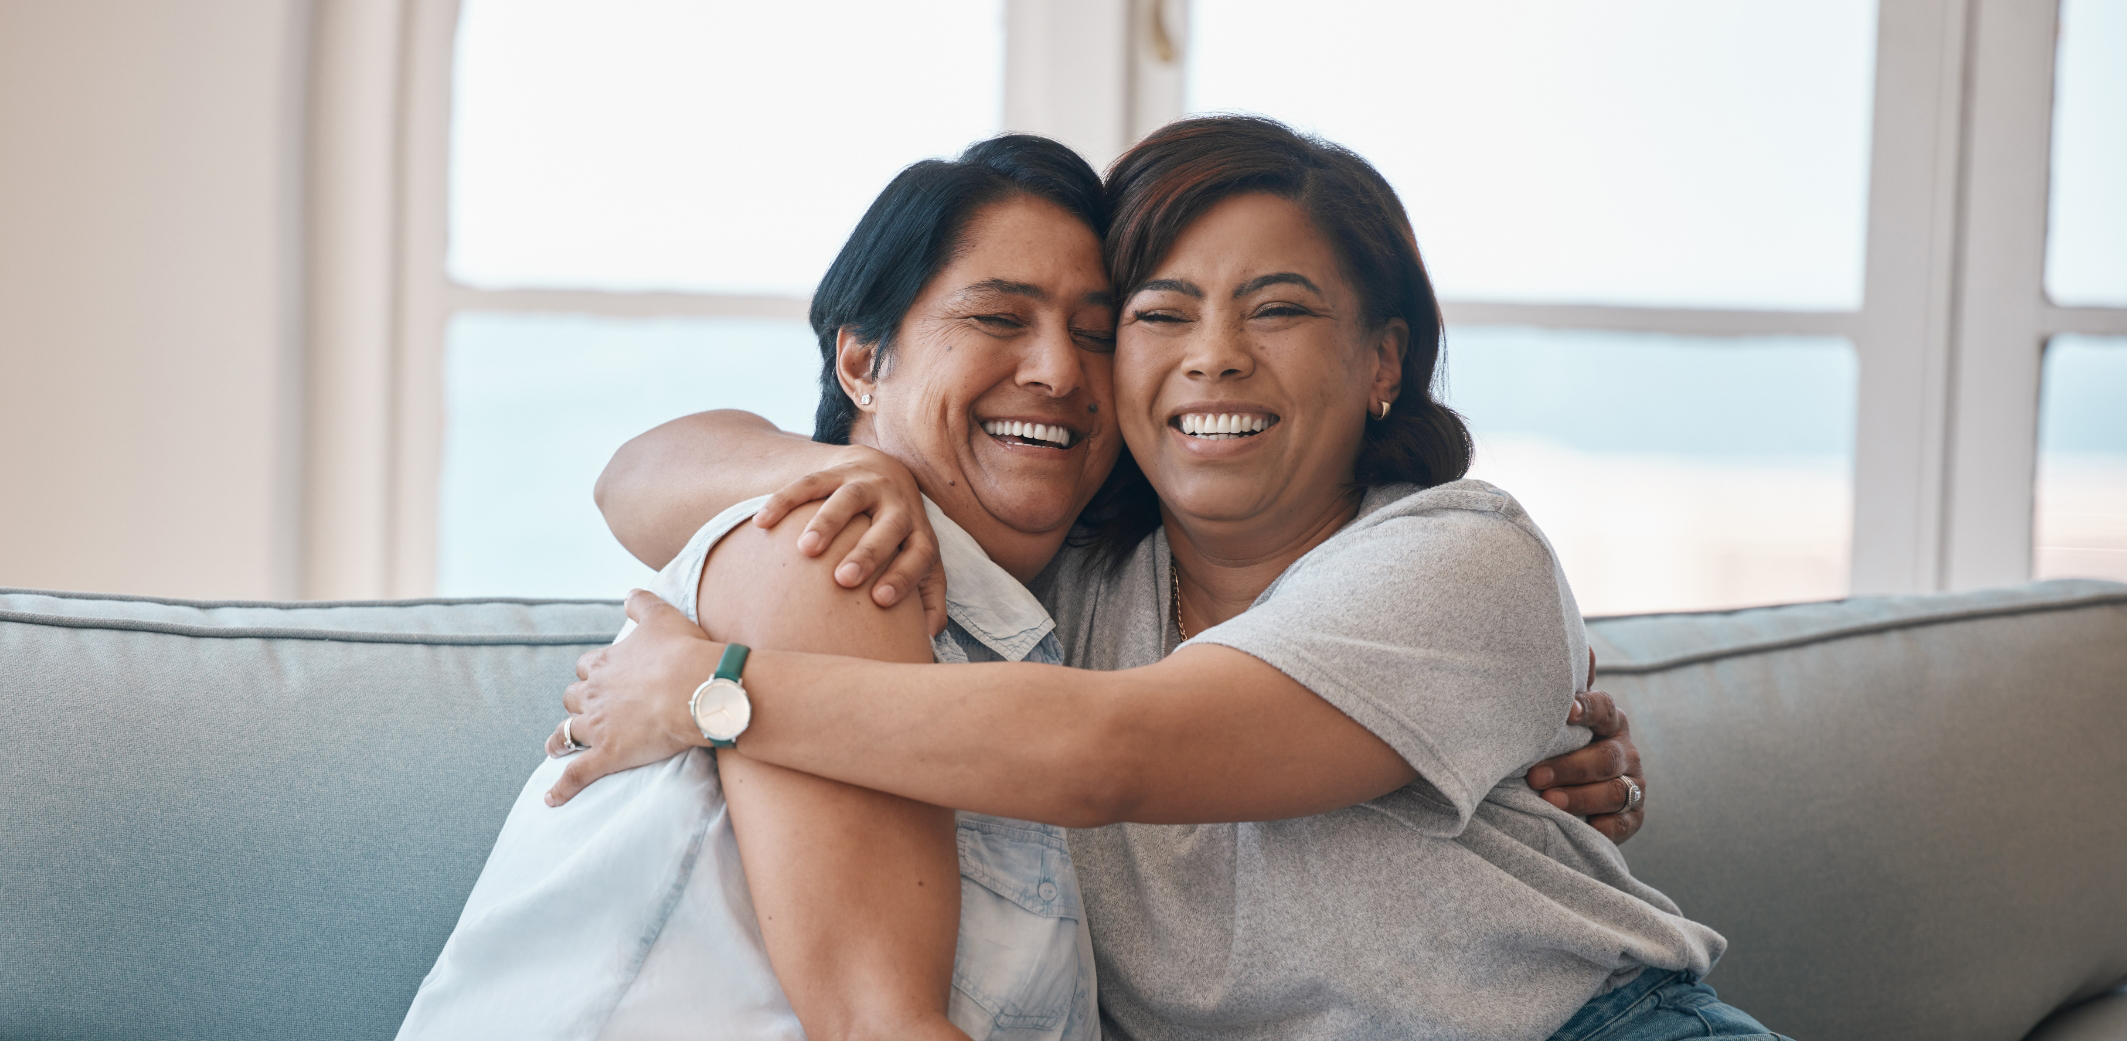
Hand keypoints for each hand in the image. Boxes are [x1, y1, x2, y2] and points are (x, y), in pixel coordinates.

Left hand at [546, 590, 724, 806]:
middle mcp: (594, 694)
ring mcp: (598, 726)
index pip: (588, 666)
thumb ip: (642, 603)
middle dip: (578, 703)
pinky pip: (576, 775)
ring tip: (556, 747)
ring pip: (566, 734)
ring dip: (560, 740)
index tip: (602, 676)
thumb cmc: (684, 652)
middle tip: (587, 710)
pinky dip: (562, 788)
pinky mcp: (607, 755)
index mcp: (605, 664)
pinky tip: (552, 799)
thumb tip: (630, 594)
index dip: (594, 672)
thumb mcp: (662, 616)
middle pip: (573, 698)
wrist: (697, 688)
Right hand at [753, 444, 946, 635]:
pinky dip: (784, 501)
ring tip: (806, 550)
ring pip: (848, 498)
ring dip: (828, 522)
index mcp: (918, 530)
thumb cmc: (900, 533)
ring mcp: (866, 483)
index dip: (903, 576)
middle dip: (867, 552)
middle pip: (888, 526)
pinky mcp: (836, 470)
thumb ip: (929, 598)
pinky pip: (809, 483)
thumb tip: (928, 638)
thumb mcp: (920, 559)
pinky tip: (762, 523)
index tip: (880, 600)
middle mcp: (897, 504)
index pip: (920, 554)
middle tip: (843, 579)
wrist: (885, 470)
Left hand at [1525, 689, 1645, 843]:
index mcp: (1609, 721)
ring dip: (1581, 796)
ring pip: (1614, 791)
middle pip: (1605, 757)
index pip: (1604, 709)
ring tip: (1548, 799)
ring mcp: (1633, 783)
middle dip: (1569, 767)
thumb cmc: (1561, 743)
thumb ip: (1566, 687)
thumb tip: (1581, 645)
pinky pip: (1625, 824)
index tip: (1565, 710)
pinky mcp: (1634, 816)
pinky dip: (1606, 826)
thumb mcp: (1560, 717)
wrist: (1574, 788)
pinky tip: (1587, 827)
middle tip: (1533, 775)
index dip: (1587, 709)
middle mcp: (1625, 750)